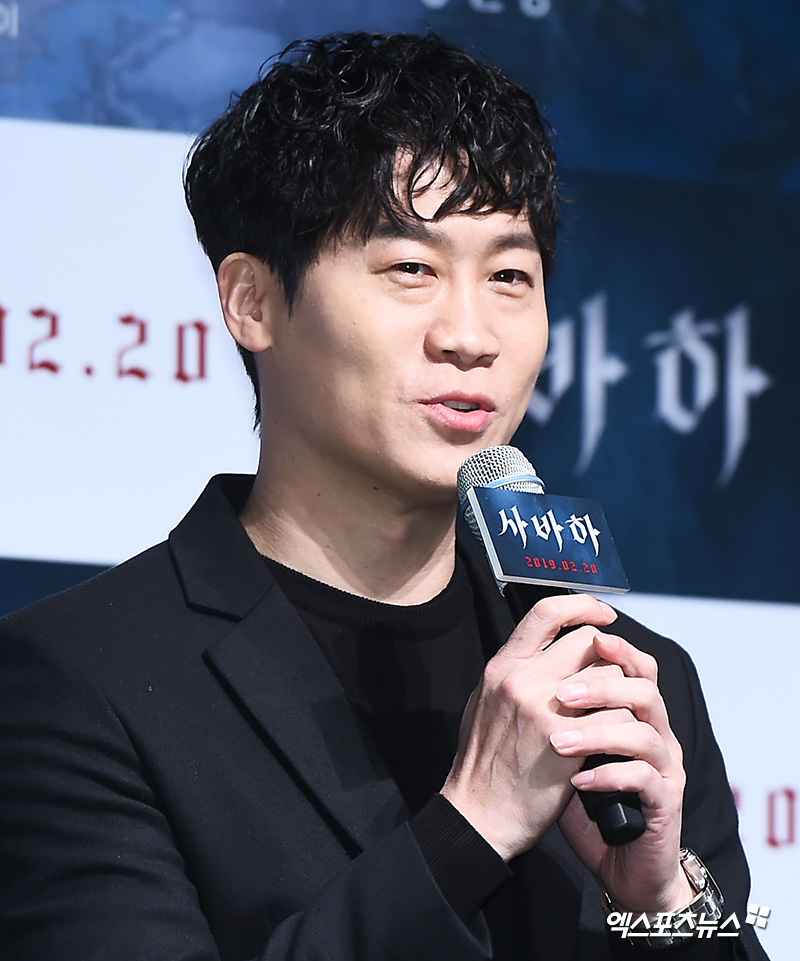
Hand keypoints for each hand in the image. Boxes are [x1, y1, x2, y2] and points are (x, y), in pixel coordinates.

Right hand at [440, 594, 619, 860]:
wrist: (478, 814)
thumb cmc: (482, 762)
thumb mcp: (484, 702)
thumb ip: (513, 674)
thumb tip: (541, 652)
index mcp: (502, 666)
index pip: (547, 611)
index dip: (582, 605)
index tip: (604, 615)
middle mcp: (522, 679)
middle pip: (587, 641)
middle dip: (608, 655)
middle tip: (615, 675)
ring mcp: (544, 710)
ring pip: (608, 677)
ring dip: (621, 691)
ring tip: (617, 709)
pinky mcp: (566, 743)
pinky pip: (615, 716)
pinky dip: (623, 725)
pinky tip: (617, 738)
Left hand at [553, 633, 692, 913]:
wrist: (620, 866)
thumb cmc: (584, 801)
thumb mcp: (567, 749)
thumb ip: (559, 710)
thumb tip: (522, 669)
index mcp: (634, 713)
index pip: (634, 665)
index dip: (616, 645)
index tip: (588, 636)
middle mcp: (656, 732)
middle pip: (643, 687)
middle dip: (600, 685)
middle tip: (561, 696)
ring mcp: (664, 766)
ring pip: (644, 730)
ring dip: (598, 732)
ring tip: (559, 742)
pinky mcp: (665, 801)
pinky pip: (644, 777)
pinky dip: (608, 774)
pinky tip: (578, 782)